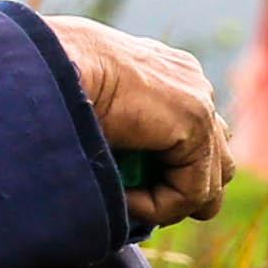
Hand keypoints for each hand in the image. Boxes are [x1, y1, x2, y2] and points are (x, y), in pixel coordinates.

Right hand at [46, 13, 227, 226]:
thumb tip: (125, 170)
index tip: (124, 184)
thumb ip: (123, 129)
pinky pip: (192, 193)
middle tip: (135, 197)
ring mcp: (200, 102)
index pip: (195, 138)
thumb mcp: (94, 103)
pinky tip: (122, 197)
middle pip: (216, 161)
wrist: (51, 60)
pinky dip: (156, 207)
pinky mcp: (196, 123)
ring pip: (210, 184)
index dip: (168, 173)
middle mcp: (193, 84)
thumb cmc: (53, 80)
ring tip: (127, 199)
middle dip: (181, 189)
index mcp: (170, 76)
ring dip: (169, 202)